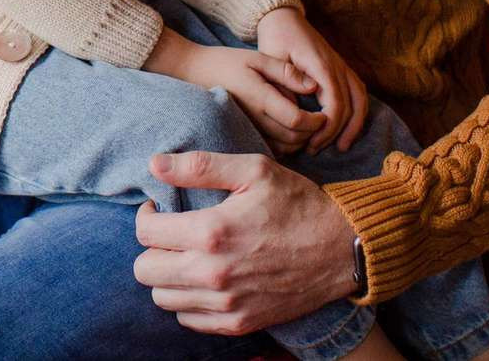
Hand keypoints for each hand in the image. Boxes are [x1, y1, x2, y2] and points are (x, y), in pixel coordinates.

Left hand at [134, 152, 357, 333]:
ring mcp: (227, 305)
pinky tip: (204, 279)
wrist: (343, 249)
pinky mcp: (240, 323)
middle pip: (145, 271)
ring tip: (186, 255)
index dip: (147, 216)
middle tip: (171, 234)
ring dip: (167, 276)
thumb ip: (199, 166)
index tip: (161, 209)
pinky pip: (188, 320)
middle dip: (152, 248)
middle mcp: (214, 274)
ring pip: (162, 298)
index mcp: (212, 232)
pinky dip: (188, 301)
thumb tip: (154, 164)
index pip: (145, 233)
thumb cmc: (298, 203)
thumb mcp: (253, 170)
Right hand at [145, 33, 323, 151]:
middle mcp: (254, 117)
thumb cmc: (226, 61)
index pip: (297, 120)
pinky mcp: (242, 133)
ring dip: (300, 141)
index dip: (317, 121)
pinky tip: (288, 132)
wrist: (192, 73)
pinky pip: (270, 148)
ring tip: (306, 127)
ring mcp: (247, 128)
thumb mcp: (257, 58)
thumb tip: (313, 86)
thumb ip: (286, 72)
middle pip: (293, 138)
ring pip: (283, 148)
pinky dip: (285, 146)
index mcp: (260, 97)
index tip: (324, 114)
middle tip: (320, 122)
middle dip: (312, 133)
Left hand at [255, 6, 368, 155]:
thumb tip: (297, 112)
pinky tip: (348, 126)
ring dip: (355, 124)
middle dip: (338, 132)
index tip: (312, 142)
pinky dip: (357, 111)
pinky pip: (357, 91)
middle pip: (350, 105)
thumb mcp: (272, 59)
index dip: (327, 127)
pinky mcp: (340, 68)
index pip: (335, 103)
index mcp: (321, 65)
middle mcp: (337, 66)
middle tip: (318, 149)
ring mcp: (341, 66)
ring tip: (342, 146)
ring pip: (361, 99)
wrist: (283, 17)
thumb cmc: (275, 37)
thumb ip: (285, 84)